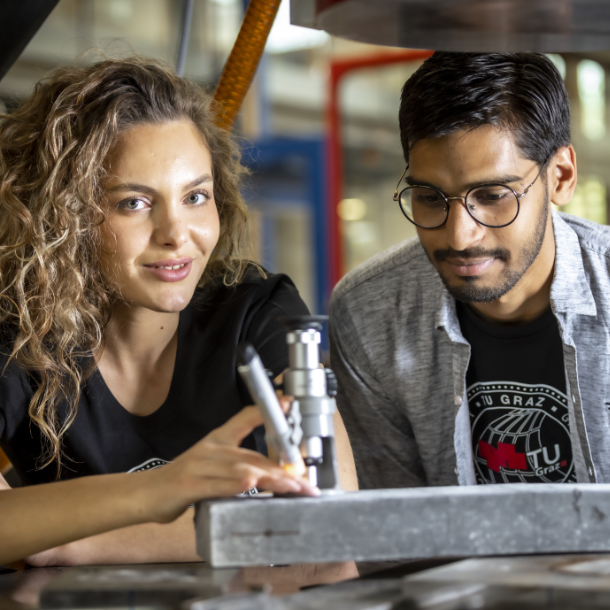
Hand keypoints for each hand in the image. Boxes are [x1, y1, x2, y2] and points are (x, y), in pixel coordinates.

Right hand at [142, 405, 318, 523]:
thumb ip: (239, 463)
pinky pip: (215, 484)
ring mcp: (198, 466)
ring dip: (268, 478)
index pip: (244, 419)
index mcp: (217, 440)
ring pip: (239, 469)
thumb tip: (270, 471)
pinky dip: (234, 485)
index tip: (289, 402)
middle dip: (281, 469)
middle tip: (304, 478)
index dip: (267, 410)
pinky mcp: (188, 485)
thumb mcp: (212, 461)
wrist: (146, 492)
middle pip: (251, 455)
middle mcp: (210, 449)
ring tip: (291, 486)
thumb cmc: (183, 480)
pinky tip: (250, 485)